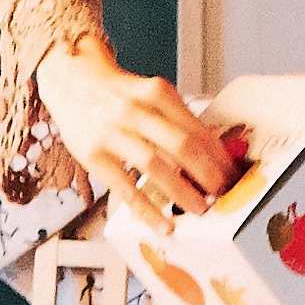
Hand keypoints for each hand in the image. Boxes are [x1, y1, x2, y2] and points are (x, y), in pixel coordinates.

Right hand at [34, 39, 237, 227]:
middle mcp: (135, 110)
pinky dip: (148, 210)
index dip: (218, 155)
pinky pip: (126, 189)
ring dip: (183, 192)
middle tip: (222, 192)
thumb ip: (176, 119)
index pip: (196, 128)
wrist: (73, 80)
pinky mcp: (94, 155)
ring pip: (156, 167)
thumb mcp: (150, 94)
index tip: (231, 173)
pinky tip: (162, 224)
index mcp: (157, 92)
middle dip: (208, 174)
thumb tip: (210, 151)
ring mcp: (113, 133)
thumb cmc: (116, 93)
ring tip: (200, 208)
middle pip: (182, 145)